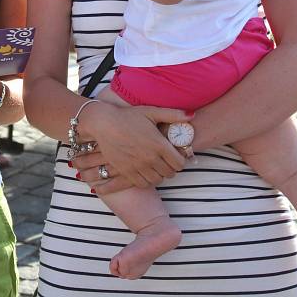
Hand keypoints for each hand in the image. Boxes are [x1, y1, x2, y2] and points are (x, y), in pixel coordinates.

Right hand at [74, 104, 191, 191]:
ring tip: (155, 165)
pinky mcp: (126, 171)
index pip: (180, 163)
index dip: (180, 160)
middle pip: (170, 173)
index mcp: (159, 144)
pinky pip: (143, 184)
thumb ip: (173, 115)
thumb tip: (192, 116)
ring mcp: (138, 166)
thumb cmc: (128, 116)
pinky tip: (144, 171)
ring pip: (157, 180)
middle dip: (170, 167)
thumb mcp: (151, 112)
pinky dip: (146, 180)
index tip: (175, 155)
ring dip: (159, 174)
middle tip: (166, 160)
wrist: (104, 124)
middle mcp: (150, 158)